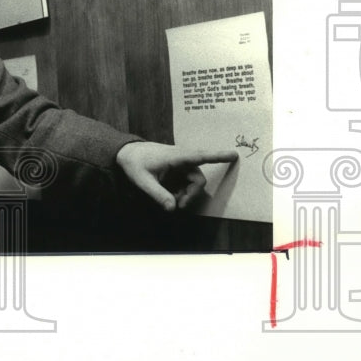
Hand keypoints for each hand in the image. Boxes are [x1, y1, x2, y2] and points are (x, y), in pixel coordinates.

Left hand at [115, 142, 238, 211]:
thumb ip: (158, 194)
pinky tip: (169, 195)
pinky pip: (186, 181)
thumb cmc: (134, 163)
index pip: (201, 156)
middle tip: (179, 206)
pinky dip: (181, 190)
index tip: (234, 155)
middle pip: (198, 179)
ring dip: (186, 194)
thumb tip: (173, 208)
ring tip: (170, 200)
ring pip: (193, 182)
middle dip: (191, 195)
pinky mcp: (177, 168)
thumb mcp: (143, 181)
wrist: (126, 152)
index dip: (218, 156)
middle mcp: (182, 158)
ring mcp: (180, 163)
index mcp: (176, 157)